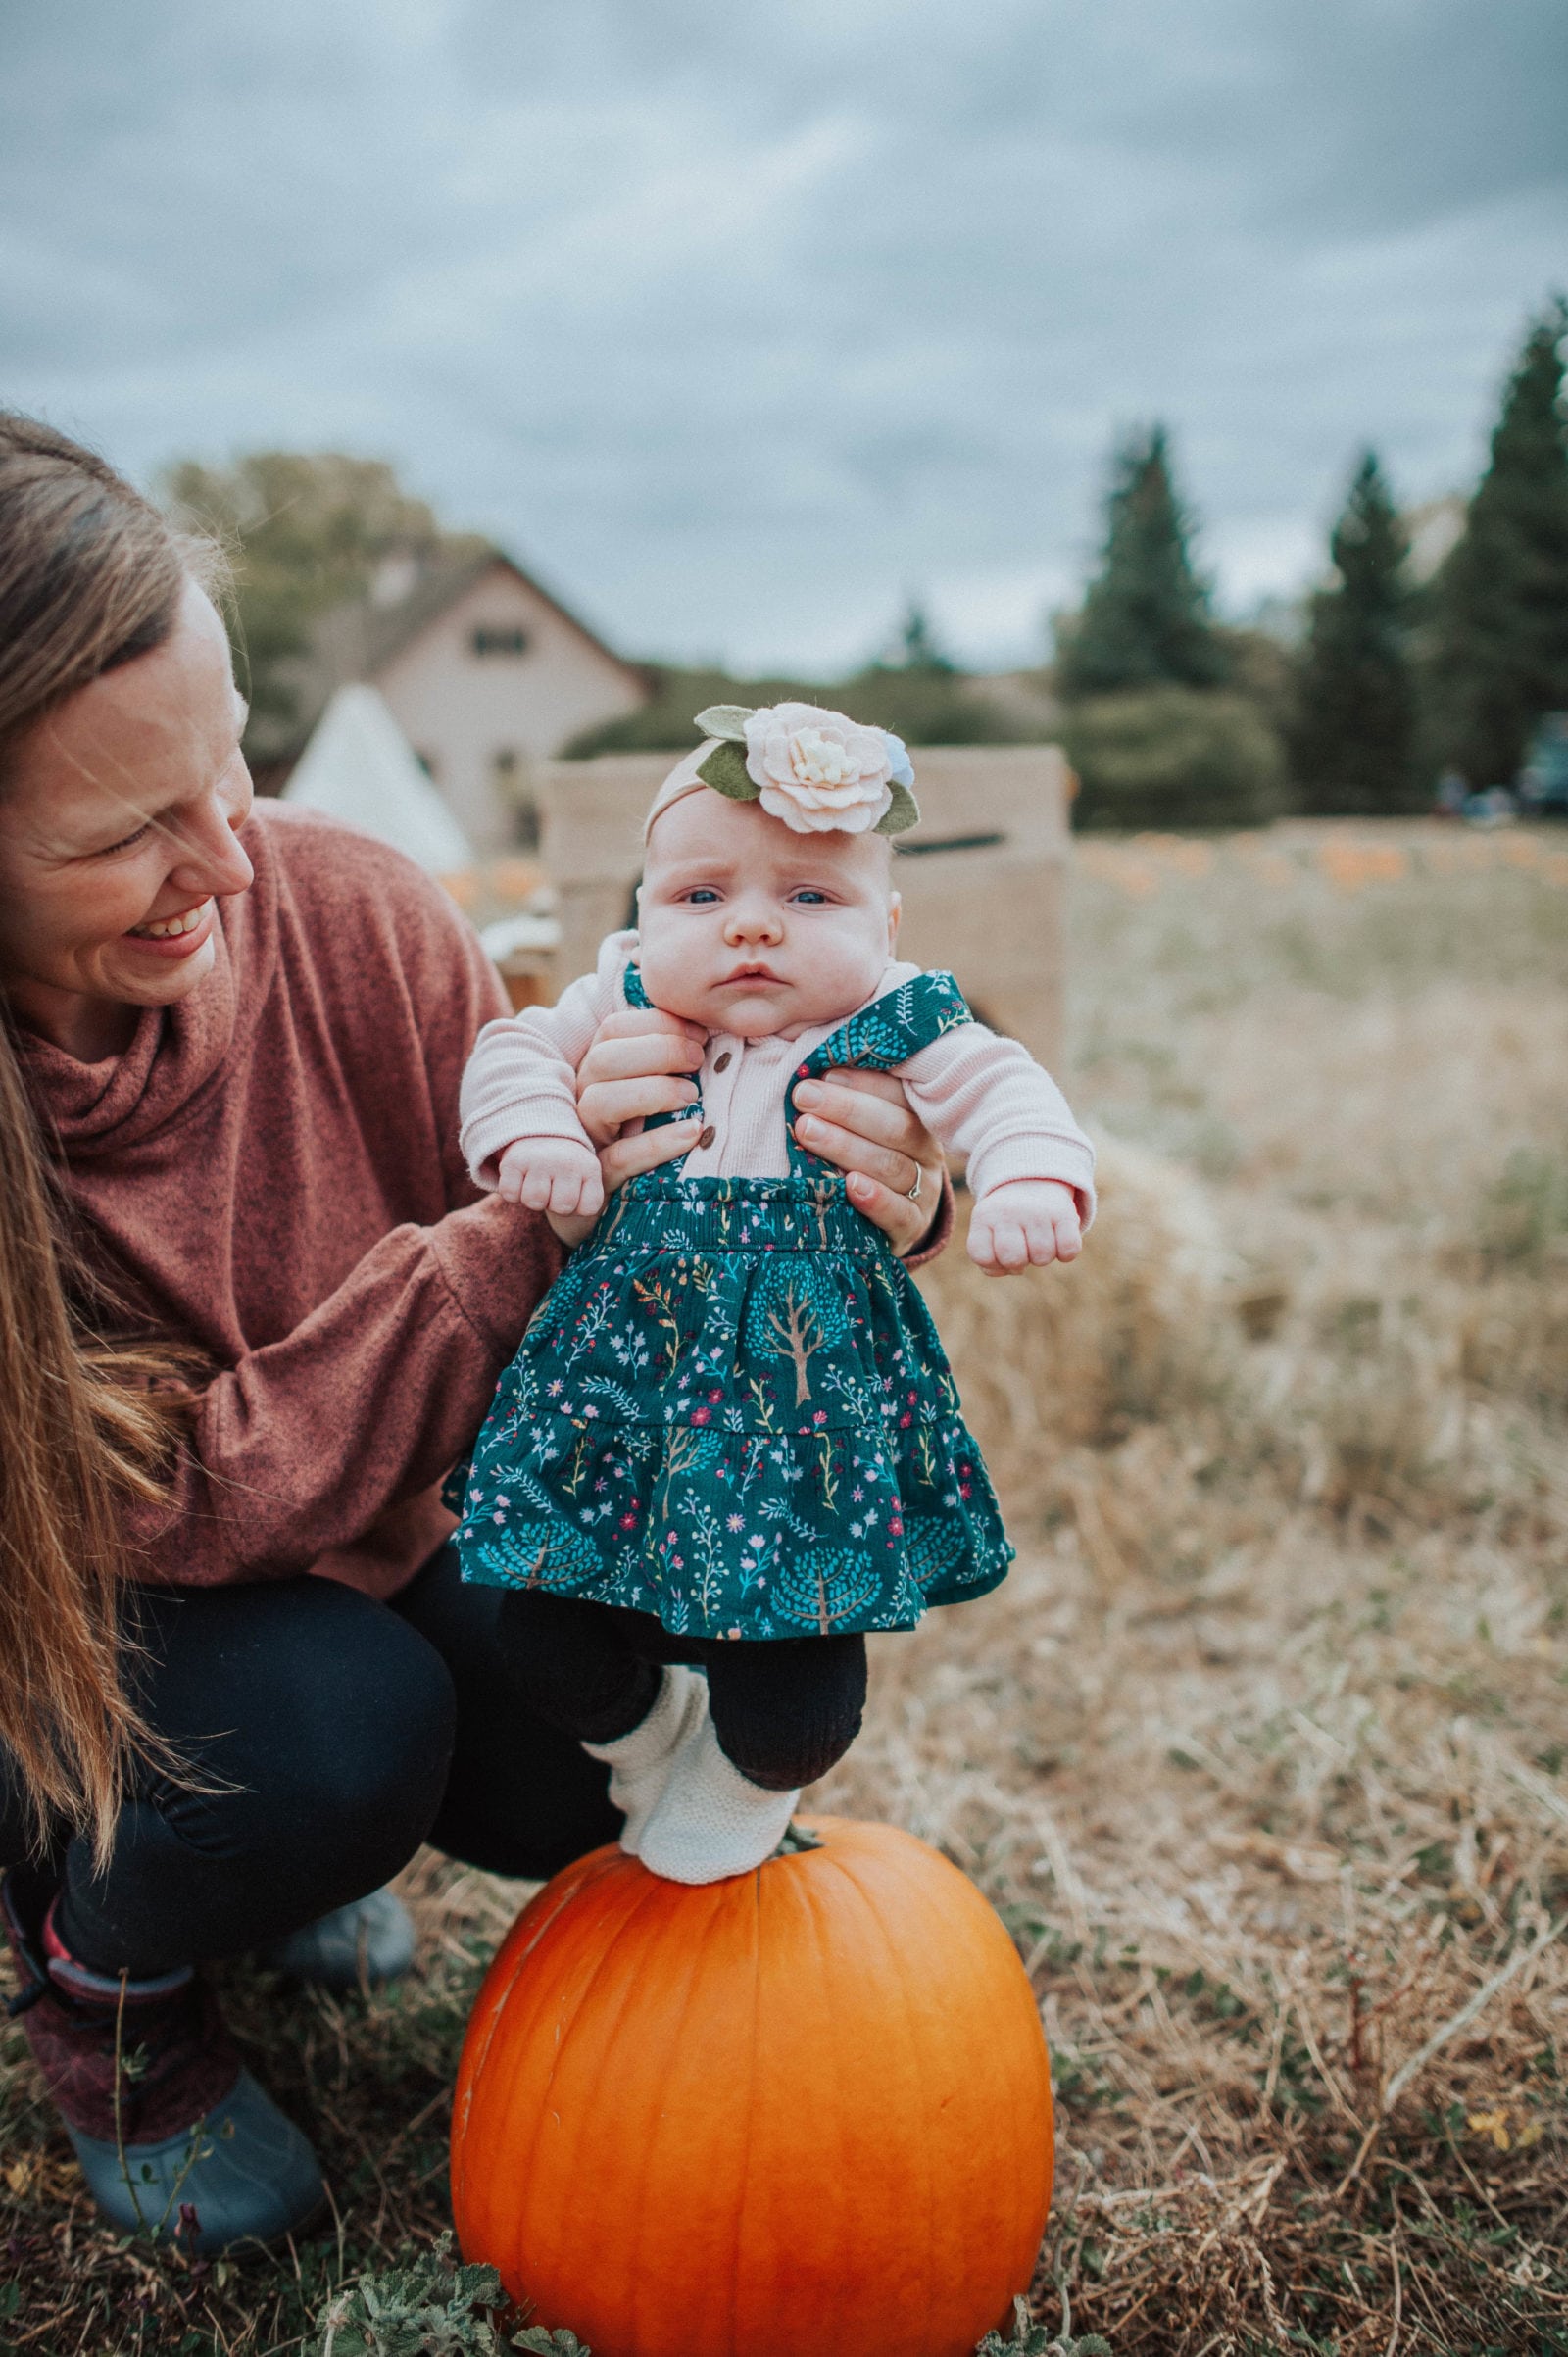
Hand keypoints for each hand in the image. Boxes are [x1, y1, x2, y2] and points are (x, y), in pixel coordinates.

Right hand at [498, 1136, 604, 1219]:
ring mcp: (539, 1160)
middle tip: (551, 1185)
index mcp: (589, 1167)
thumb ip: (597, 1190)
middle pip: (562, 1208)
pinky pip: (510, 1194)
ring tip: (536, 1180)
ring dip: (532, 1197)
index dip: (578, 1207)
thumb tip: (610, 1193)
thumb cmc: (563, 1164)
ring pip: (534, 1202)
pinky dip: (512, 1192)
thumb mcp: (586, 1173)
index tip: (572, 1190)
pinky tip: (520, 1177)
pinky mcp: (513, 1161)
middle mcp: (567, 1161)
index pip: (589, 1208)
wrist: (534, 1131)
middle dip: (554, 1203)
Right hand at [548, 1008, 706, 1243]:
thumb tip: (710, 1033)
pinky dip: (658, 1143)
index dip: (657, 1024)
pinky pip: (620, 1157)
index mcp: (599, 1071)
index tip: (699, 1034)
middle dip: (658, 1050)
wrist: (606, 1205)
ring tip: (692, 1097)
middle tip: (697, 1060)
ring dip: (652, 1091)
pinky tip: (692, 1133)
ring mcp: (588, 1139)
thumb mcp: (654, 1095)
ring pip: (600, 1101)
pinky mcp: (598, 1178)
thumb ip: (670, 1064)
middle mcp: (584, 1098)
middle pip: (604, 1058)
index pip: (613, 1029)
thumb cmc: (643, 1136)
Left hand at [792, 1068, 945, 1258]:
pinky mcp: (914, 1224)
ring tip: (808, 1131)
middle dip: (847, 1109)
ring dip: (847, 1147)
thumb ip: (845, 1096)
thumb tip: (811, 1066)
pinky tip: (850, 1185)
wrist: (887, 1219)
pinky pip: (899, 1212)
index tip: (826, 1073)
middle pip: (896, 1127)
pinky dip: (876, 1199)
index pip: (900, 1093)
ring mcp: (924, 1189)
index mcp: (919, 1117)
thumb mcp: (862, 1124)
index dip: (864, 1082)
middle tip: (804, 1098)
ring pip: (892, 1166)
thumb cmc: (862, 1155)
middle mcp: (927, 1151)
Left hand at [967, 1179, 1081, 1275]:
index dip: (993, 1263)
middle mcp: (1009, 1211)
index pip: (982, 1257)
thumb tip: (1014, 1269)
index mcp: (984, 1217)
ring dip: (1042, 1258)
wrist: (1032, 1182)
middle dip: (1018, 1264)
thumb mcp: (988, 1234)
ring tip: (1038, 1240)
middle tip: (1022, 1248)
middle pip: (1013, 1259)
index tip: (998, 1250)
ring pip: (1042, 1258)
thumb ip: (990, 1262)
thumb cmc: (1006, 1222)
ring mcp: (1037, 1212)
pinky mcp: (1064, 1214)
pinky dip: (1066, 1253)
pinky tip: (1058, 1240)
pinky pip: (1069, 1250)